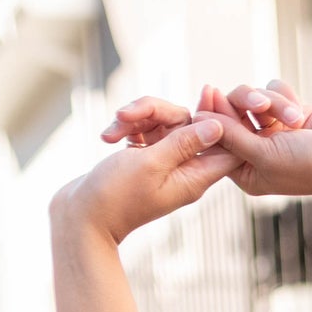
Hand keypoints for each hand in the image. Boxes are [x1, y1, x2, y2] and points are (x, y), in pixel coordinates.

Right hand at [52, 99, 236, 244]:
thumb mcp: (152, 163)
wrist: (83, 216)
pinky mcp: (146, 156)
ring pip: (163, 120)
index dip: (223, 118)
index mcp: (195, 177)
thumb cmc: (116, 195)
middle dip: (158, 111)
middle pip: (190, 122)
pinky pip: (145, 128)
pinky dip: (126, 127)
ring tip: (111, 131)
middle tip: (127, 114)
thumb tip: (219, 127)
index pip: (228, 146)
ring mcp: (165, 161)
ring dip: (135, 118)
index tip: (208, 96)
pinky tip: (108, 136)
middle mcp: (184, 169)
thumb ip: (185, 143)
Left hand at [184, 78, 311, 203]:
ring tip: (295, 118)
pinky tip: (300, 112)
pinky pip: (273, 89)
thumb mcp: (265, 154)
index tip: (209, 92)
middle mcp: (256, 151)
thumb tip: (201, 117)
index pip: (215, 138)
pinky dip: (286, 96)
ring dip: (274, 102)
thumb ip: (231, 135)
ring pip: (253, 97)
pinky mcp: (288, 112)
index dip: (210, 114)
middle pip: (230, 112)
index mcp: (245, 171)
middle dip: (245, 104)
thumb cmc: (311, 166)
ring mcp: (272, 131)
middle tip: (259, 102)